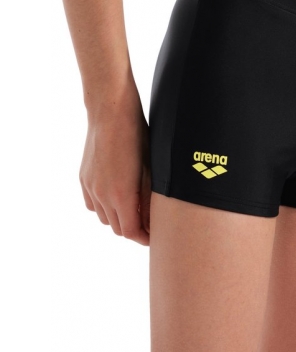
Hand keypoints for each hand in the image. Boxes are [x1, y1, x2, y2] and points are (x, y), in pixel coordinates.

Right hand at [79, 95, 150, 245]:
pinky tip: (118, 197)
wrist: (111, 113)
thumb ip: (149, 198)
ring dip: (119, 219)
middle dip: (134, 230)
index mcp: (121, 194)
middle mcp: (102, 195)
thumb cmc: (138, 136)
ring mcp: (90, 187)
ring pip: (103, 218)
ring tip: (136, 210)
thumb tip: (152, 221)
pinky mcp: (83, 178)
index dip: (144, 238)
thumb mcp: (150, 169)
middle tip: (150, 225)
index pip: (130, 232)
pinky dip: (105, 208)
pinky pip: (92, 204)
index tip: (155, 236)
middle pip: (117, 228)